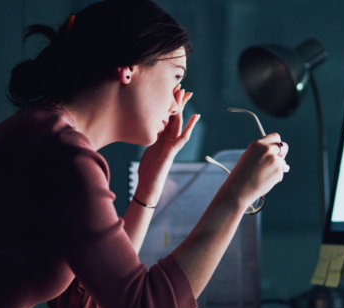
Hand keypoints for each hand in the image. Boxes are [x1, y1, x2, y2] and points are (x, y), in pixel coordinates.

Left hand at [135, 85, 200, 203]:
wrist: (148, 184)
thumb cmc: (147, 169)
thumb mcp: (147, 147)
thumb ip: (151, 136)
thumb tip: (147, 127)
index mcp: (162, 137)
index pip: (167, 116)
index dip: (169, 104)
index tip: (170, 90)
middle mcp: (169, 138)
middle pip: (175, 116)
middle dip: (178, 101)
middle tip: (182, 86)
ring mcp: (172, 144)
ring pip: (179, 122)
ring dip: (182, 108)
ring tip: (186, 94)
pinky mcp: (172, 151)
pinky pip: (183, 137)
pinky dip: (190, 127)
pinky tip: (195, 117)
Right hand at [224, 133, 289, 207]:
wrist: (239, 189)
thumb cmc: (242, 175)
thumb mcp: (249, 157)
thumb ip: (262, 152)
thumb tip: (277, 153)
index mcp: (258, 144)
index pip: (275, 137)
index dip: (277, 143)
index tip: (277, 149)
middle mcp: (267, 149)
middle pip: (284, 146)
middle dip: (283, 154)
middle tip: (278, 161)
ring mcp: (274, 159)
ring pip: (283, 162)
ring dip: (279, 168)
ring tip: (265, 176)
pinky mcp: (278, 170)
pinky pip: (282, 172)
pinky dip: (277, 177)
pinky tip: (266, 181)